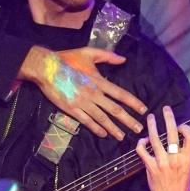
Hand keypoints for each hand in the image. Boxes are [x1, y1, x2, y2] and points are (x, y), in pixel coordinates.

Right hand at [19, 45, 145, 139]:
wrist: (46, 69)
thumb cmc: (67, 59)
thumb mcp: (88, 53)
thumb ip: (107, 56)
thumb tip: (123, 59)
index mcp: (99, 81)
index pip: (121, 94)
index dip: (133, 103)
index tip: (143, 110)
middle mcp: (94, 94)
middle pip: (115, 109)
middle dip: (128, 120)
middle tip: (138, 129)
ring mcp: (83, 103)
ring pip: (102, 118)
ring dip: (114, 129)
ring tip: (122, 137)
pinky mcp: (72, 109)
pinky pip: (86, 121)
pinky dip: (96, 128)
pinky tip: (103, 134)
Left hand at [136, 106, 189, 190]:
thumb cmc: (183, 184)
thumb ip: (187, 153)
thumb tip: (182, 138)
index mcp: (188, 158)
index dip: (185, 127)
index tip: (181, 126)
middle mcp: (174, 159)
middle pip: (171, 133)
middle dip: (168, 118)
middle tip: (165, 108)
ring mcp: (161, 162)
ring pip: (154, 139)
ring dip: (152, 126)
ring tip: (150, 118)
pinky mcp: (150, 167)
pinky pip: (142, 151)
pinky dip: (141, 144)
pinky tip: (143, 140)